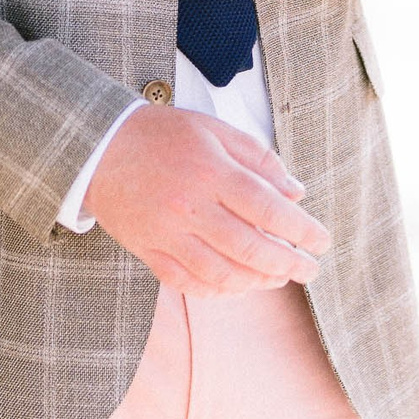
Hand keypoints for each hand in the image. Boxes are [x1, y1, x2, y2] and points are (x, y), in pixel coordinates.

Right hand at [82, 103, 331, 295]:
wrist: (96, 147)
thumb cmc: (160, 134)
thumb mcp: (214, 129)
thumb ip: (258, 158)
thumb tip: (295, 192)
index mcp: (211, 172)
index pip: (268, 208)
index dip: (301, 230)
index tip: (322, 241)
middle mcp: (190, 207)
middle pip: (250, 247)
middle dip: (288, 263)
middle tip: (311, 270)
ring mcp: (167, 233)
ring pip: (221, 272)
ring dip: (258, 280)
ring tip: (279, 278)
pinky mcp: (148, 250)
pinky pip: (187, 282)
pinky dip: (218, 289)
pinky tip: (238, 285)